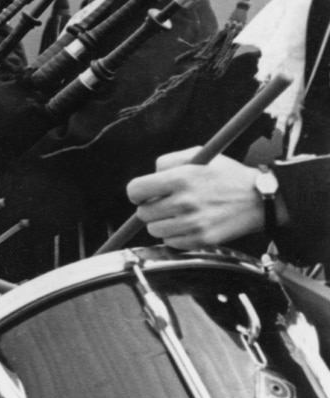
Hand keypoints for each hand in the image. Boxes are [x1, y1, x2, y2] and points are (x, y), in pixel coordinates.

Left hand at [126, 154, 262, 248]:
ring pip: (154, 230)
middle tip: (167, 203)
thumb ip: (168, 161)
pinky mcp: (201, 239)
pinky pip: (171, 242)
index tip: (145, 193)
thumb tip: (149, 176)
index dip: (138, 192)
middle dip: (151, 207)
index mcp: (181, 178)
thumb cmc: (228, 175)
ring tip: (180, 214)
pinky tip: (190, 224)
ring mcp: (193, 223)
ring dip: (162, 223)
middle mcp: (185, 202)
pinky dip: (176, 235)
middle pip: (143, 213)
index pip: (135, 191)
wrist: (261, 198)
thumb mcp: (199, 155)